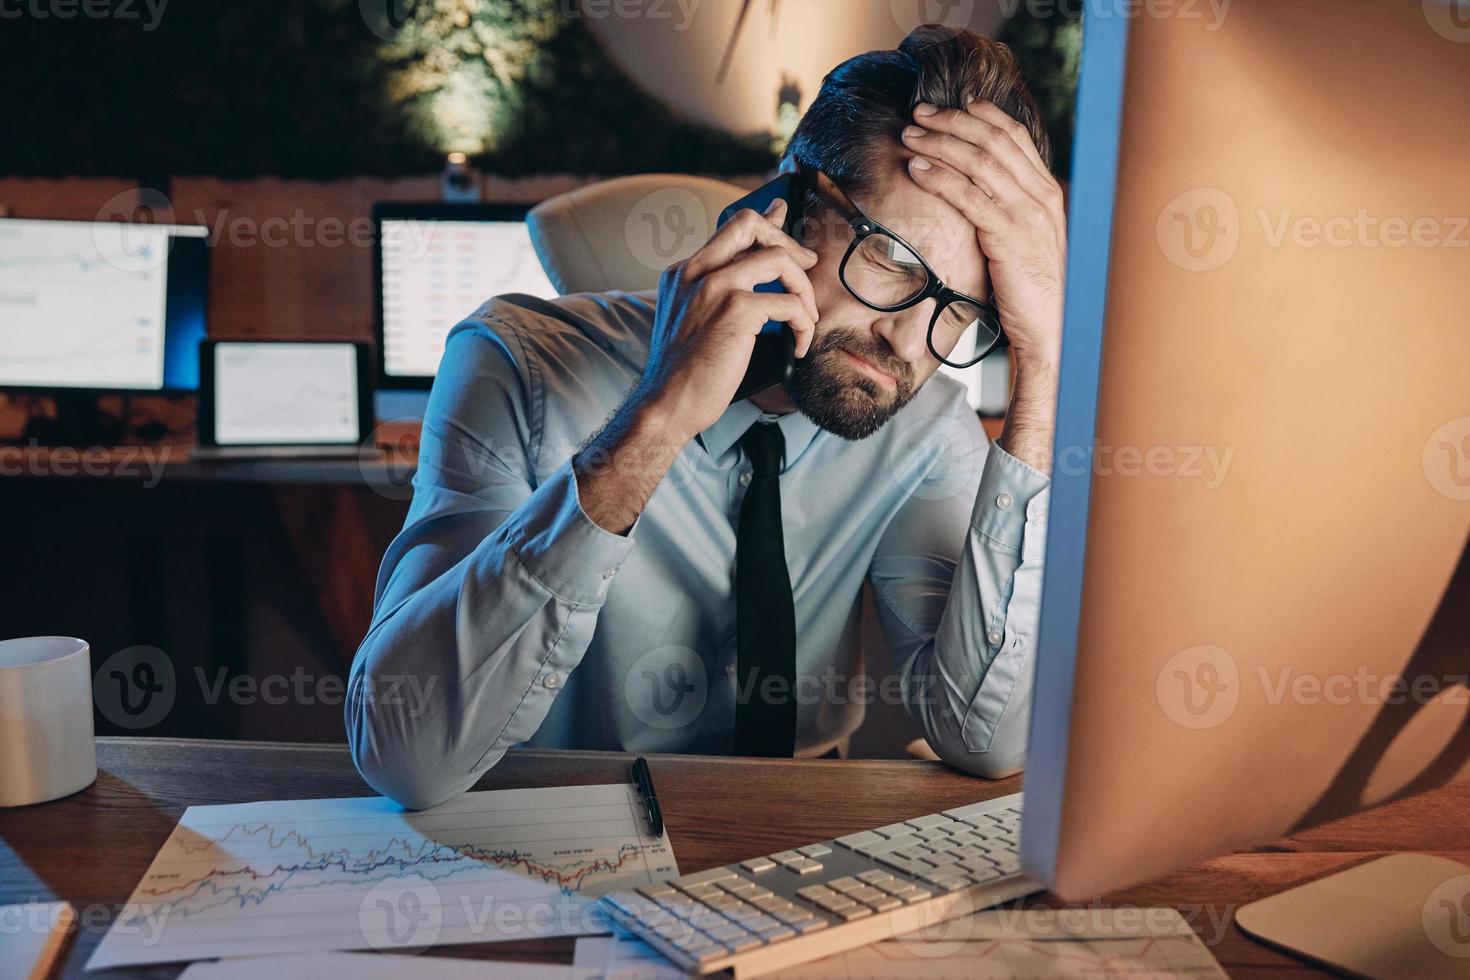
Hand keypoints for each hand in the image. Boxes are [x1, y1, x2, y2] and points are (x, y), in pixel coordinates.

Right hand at [638, 199, 818, 439]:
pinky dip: (803, 325)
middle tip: (806, 268)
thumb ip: (714, 294)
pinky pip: (789, 303)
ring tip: (806, 319)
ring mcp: (715, 287)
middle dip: (788, 241)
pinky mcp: (736, 311)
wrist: (667, 404)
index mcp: (683, 272)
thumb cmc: (684, 372)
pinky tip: (798, 346)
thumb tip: (755, 280)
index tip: (784, 216)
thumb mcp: (691, 320)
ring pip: (779, 258)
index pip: (730, 228)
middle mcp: (696, 271)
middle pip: (751, 223)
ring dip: (804, 290)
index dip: (765, 219)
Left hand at [900, 99, 1065, 369]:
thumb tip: (984, 190)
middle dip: (953, 121)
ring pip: (979, 163)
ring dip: (940, 144)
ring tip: (909, 135)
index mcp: (1046, 192)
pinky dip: (940, 178)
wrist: (1048, 327)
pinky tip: (917, 169)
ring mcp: (1026, 215)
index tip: (956, 104)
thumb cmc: (1030, 288)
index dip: (983, 115)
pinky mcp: (1008, 237)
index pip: (1015, 138)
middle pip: (993, 141)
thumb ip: (1011, 210)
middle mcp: (1040, 196)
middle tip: (919, 113)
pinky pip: (969, 198)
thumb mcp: (1026, 239)